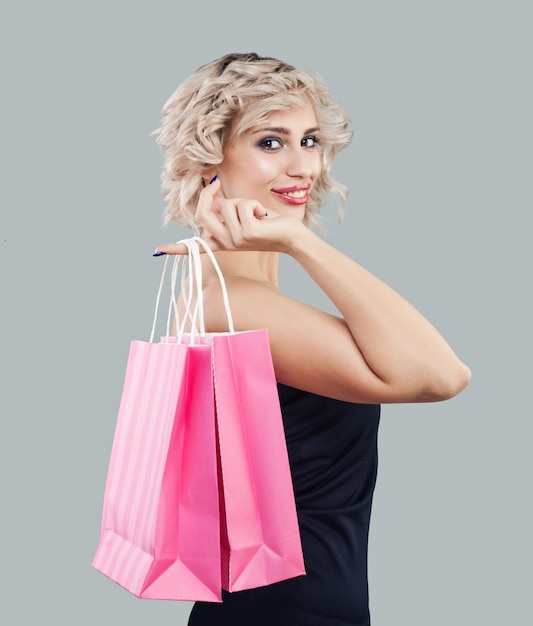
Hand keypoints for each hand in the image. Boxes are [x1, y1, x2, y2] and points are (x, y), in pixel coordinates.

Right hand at [153, 178, 301, 255]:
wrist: (292, 237)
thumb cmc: (270, 225)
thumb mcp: (244, 215)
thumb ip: (226, 208)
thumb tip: (212, 194)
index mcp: (222, 242)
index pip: (195, 247)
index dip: (176, 248)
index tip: (156, 252)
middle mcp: (226, 243)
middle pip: (202, 213)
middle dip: (209, 192)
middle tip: (217, 182)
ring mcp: (235, 240)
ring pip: (226, 205)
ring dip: (243, 201)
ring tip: (257, 212)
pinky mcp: (247, 233)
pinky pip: (242, 206)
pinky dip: (254, 204)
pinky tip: (264, 216)